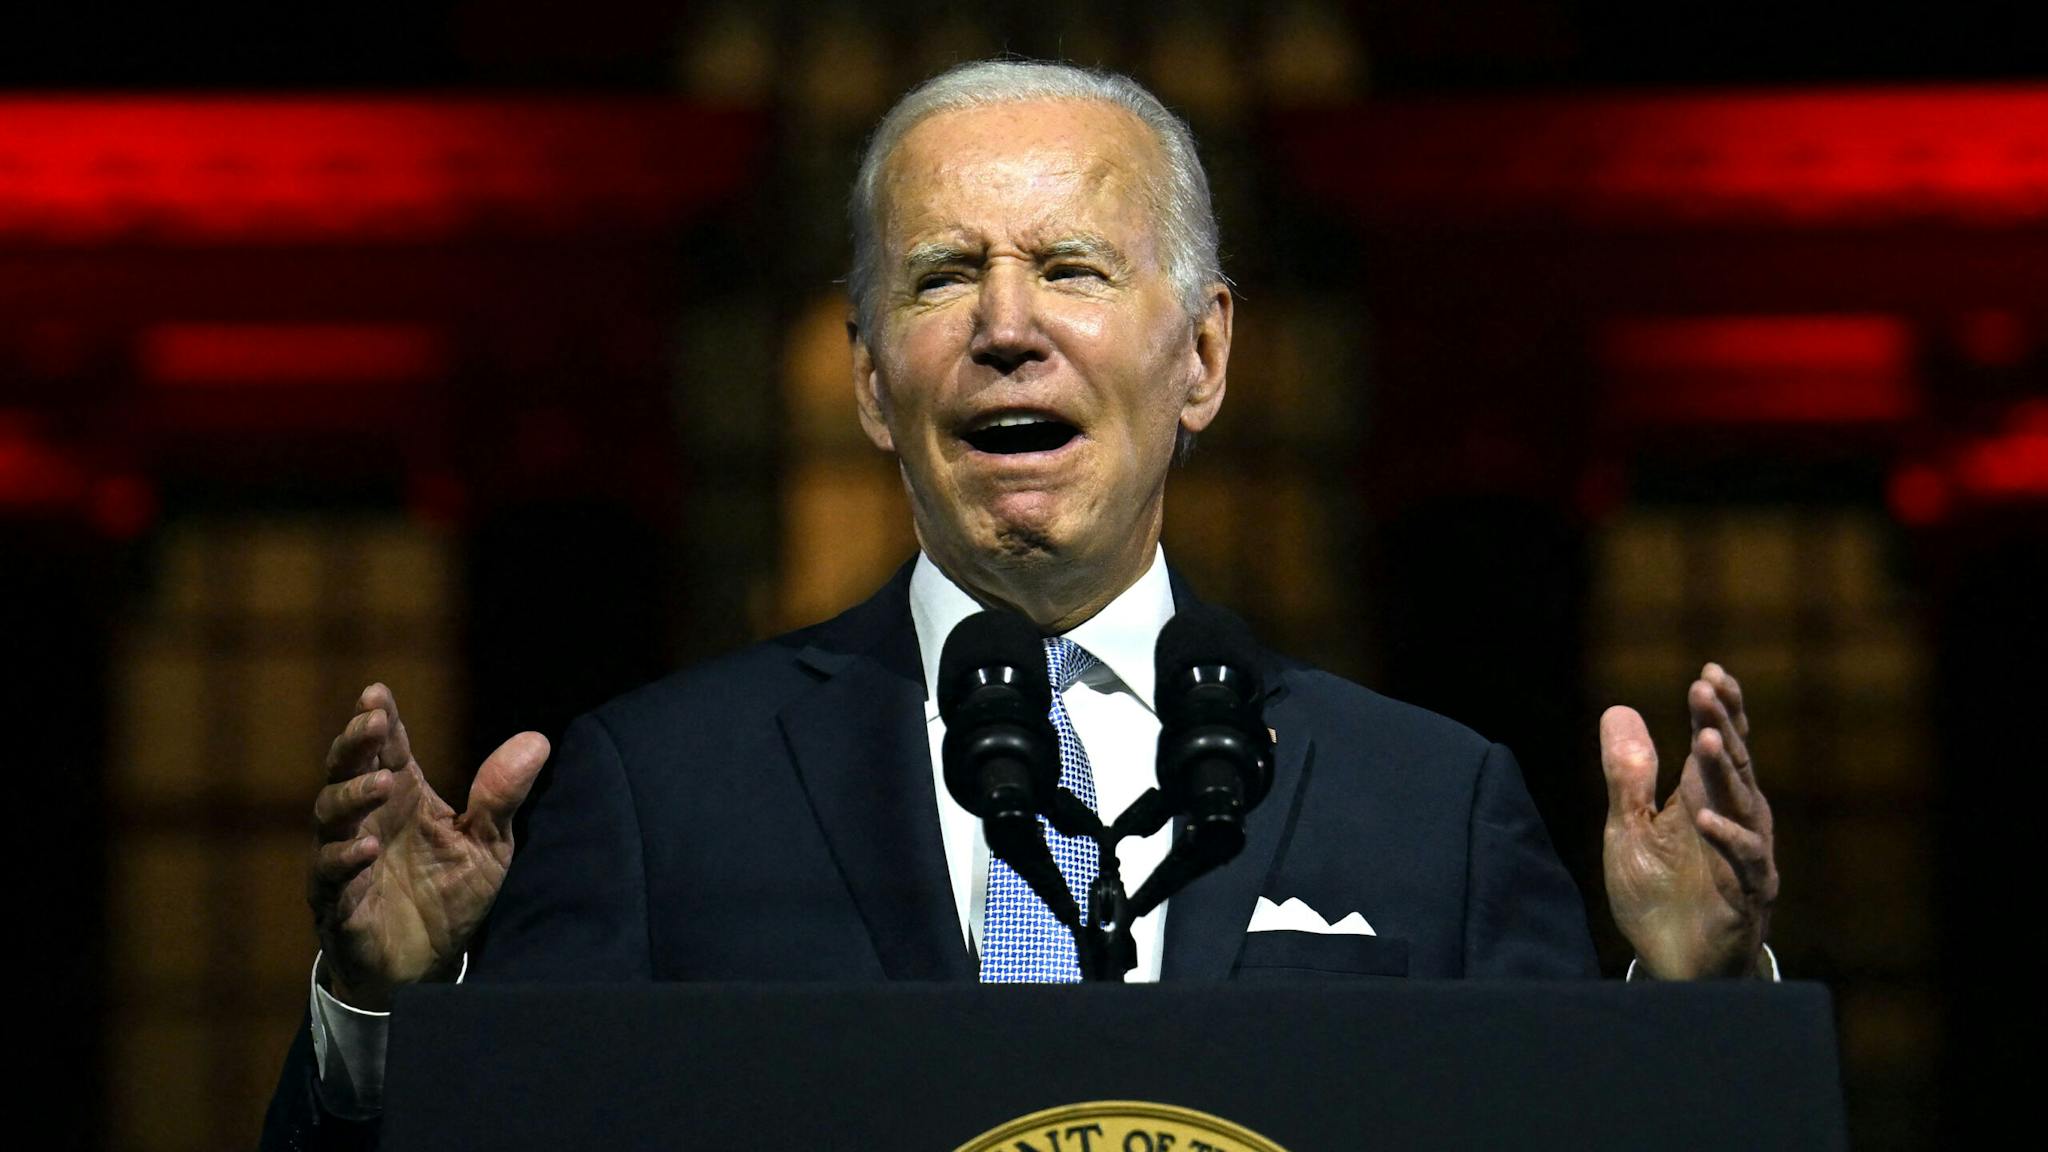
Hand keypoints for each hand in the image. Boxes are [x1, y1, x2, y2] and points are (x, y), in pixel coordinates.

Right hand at [308, 683, 549, 1008]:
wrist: (429, 967)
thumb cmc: (449, 896)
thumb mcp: (488, 844)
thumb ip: (502, 796)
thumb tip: (538, 740)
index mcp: (402, 799)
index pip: (385, 749)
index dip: (378, 720)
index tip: (377, 693)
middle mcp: (367, 821)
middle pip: (345, 772)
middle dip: (354, 745)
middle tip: (370, 723)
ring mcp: (345, 861)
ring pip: (330, 818)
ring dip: (352, 796)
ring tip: (382, 783)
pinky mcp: (339, 905)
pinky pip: (331, 877)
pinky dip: (346, 859)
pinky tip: (368, 846)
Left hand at [1600, 664, 1777, 978]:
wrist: (1671, 964)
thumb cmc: (1657, 894)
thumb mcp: (1629, 826)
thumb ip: (1627, 774)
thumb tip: (1618, 710)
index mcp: (1705, 799)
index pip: (1716, 744)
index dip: (1717, 710)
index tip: (1710, 672)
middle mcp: (1732, 820)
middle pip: (1733, 764)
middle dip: (1721, 724)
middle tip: (1707, 687)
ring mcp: (1744, 856)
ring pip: (1743, 804)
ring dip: (1727, 771)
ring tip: (1708, 737)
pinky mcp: (1746, 895)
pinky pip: (1743, 862)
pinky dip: (1727, 839)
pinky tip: (1705, 817)